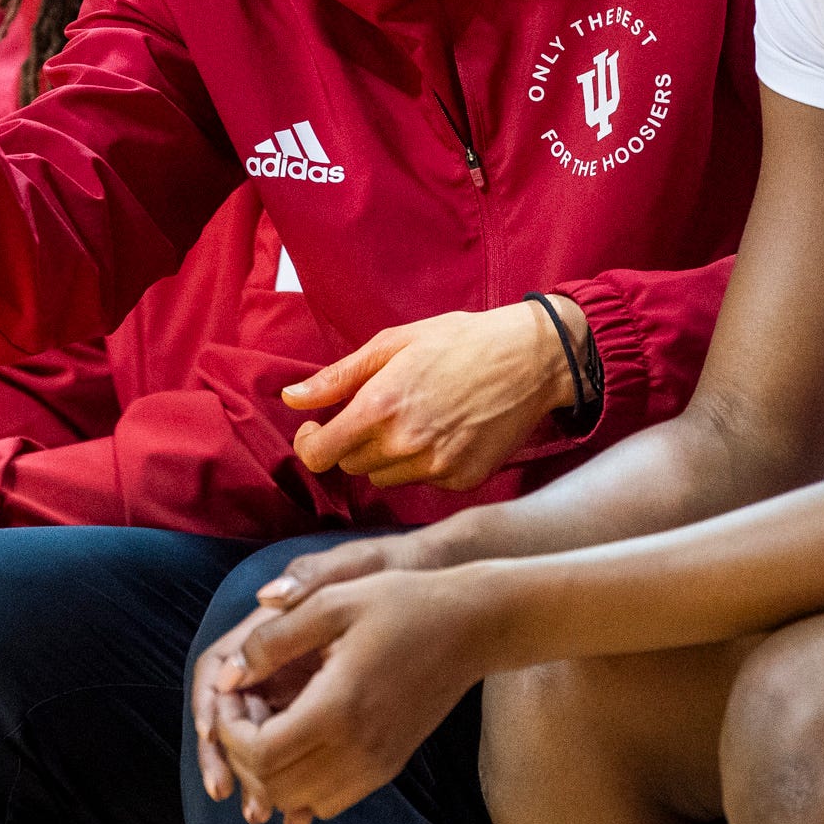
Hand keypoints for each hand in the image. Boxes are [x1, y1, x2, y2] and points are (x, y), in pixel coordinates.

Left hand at [191, 532, 451, 812]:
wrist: (473, 625)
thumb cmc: (404, 602)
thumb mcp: (334, 601)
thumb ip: (274, 638)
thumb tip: (227, 674)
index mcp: (338, 706)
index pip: (258, 752)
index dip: (227, 730)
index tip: (230, 695)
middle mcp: (357, 749)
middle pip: (273, 785)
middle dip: (241, 753)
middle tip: (241, 709)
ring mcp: (375, 764)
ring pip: (299, 800)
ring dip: (270, 771)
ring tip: (268, 721)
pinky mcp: (388, 766)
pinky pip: (329, 798)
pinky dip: (302, 781)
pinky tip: (301, 736)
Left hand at [282, 298, 587, 490]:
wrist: (532, 359)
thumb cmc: (460, 341)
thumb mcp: (394, 344)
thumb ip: (338, 376)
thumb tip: (291, 398)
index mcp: (380, 407)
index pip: (320, 455)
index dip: (311, 444)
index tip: (318, 427)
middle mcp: (405, 445)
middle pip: (351, 465)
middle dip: (354, 440)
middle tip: (379, 410)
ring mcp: (436, 467)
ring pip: (384, 477)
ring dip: (386, 454)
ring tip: (416, 418)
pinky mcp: (462, 481)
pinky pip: (421, 481)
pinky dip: (422, 463)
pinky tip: (444, 431)